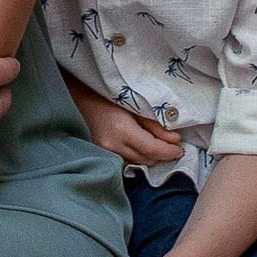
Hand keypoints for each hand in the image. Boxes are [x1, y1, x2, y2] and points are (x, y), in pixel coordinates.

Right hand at [64, 77, 186, 167]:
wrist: (76, 96)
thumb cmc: (105, 94)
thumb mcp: (133, 104)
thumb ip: (154, 124)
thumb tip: (175, 139)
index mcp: (121, 130)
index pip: (152, 149)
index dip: (169, 151)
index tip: (180, 149)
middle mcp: (112, 145)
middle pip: (145, 159)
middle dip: (161, 154)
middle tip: (172, 145)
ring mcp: (104, 152)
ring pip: (136, 162)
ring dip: (149, 156)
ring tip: (157, 144)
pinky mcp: (100, 154)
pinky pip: (124, 160)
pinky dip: (135, 155)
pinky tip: (139, 146)